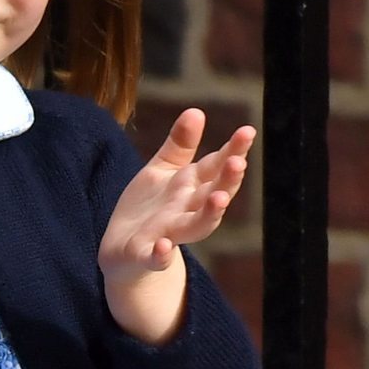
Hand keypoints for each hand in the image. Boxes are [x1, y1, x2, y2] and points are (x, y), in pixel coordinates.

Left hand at [97, 109, 254, 343]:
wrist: (122, 252)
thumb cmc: (149, 208)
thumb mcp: (162, 171)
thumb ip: (180, 145)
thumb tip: (196, 110)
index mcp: (190, 188)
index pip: (216, 167)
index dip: (232, 151)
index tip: (247, 131)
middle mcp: (185, 211)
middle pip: (213, 195)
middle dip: (228, 180)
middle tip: (238, 162)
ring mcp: (168, 234)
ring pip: (196, 227)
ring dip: (210, 214)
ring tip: (219, 198)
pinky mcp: (145, 255)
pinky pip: (155, 258)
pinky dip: (161, 255)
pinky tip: (164, 247)